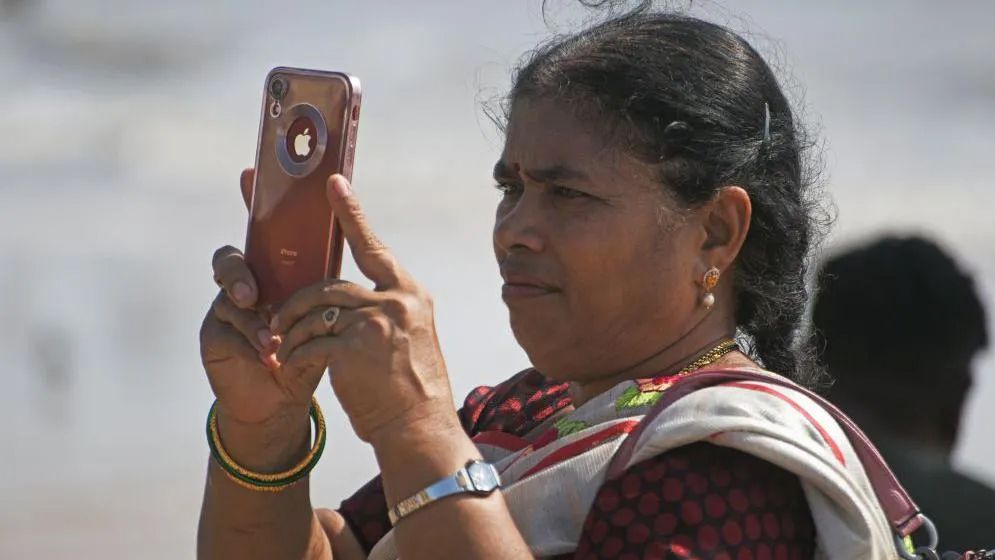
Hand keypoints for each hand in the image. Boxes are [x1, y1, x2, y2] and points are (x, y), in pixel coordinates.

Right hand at [198, 169, 317, 466]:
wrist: (283, 400)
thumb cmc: (311, 354)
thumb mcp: (327, 318)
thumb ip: (332, 287)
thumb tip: (361, 253)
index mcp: (280, 271)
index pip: (267, 229)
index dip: (254, 200)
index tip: (248, 173)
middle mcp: (251, 280)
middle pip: (235, 254)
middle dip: (241, 268)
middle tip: (255, 293)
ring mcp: (229, 303)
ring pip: (227, 285)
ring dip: (244, 302)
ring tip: (264, 328)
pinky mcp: (216, 329)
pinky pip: (225, 320)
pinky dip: (248, 334)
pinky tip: (265, 351)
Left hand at [271, 174, 456, 443]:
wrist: (419, 430)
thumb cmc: (410, 389)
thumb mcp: (409, 338)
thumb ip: (385, 311)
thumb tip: (345, 300)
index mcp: (411, 293)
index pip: (375, 247)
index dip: (351, 214)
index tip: (333, 183)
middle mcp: (397, 301)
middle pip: (329, 284)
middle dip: (296, 303)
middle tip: (276, 320)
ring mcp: (376, 322)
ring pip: (313, 310)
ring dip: (289, 331)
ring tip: (282, 350)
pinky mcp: (353, 348)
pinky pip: (307, 342)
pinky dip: (292, 355)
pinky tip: (289, 368)